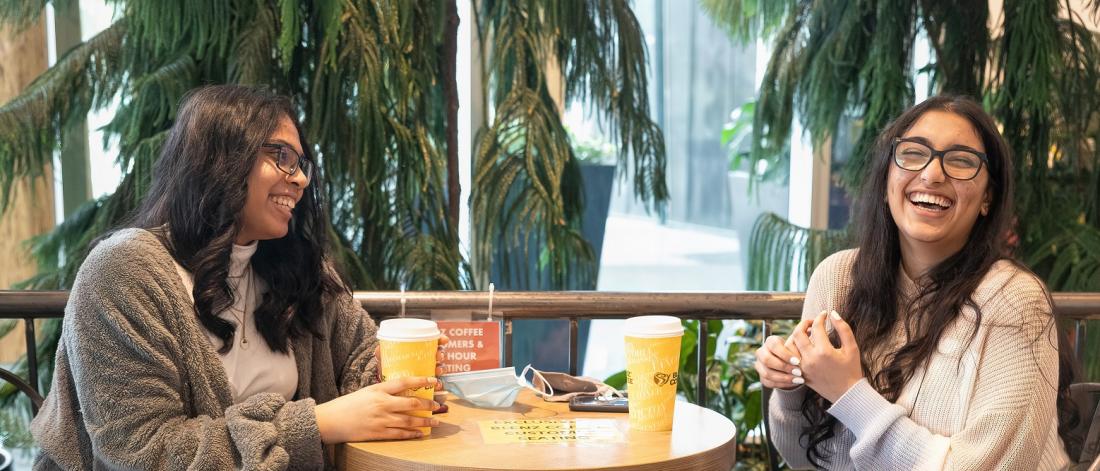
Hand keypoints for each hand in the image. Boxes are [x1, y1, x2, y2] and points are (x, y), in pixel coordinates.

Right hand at [315, 376, 439, 442]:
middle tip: (438, 405)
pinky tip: (421, 433)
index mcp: (379, 389)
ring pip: (409, 421)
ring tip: (436, 421)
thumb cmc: (348, 404)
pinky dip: (413, 434)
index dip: (422, 381)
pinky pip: (400, 434)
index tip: (435, 380)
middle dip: (428, 404)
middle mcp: (382, 403)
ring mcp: (381, 419)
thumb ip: (384, 390)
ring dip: (425, 421)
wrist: (331, 420)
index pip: (405, 382)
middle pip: (412, 403)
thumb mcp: (367, 391)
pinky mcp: (378, 433)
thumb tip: (402, 388)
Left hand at [377, 334, 448, 401]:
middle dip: (441, 354)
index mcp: (418, 351)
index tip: (444, 340)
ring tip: (438, 371)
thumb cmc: (388, 370)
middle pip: (438, 355)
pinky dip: (438, 386)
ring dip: (441, 369)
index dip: (440, 340)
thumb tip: (378, 349)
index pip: (432, 343)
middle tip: (439, 356)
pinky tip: (437, 386)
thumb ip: (381, 354)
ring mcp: (427, 373)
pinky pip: (436, 386)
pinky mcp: (427, 387)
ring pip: (439, 369)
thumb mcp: (385, 360)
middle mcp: (425, 361)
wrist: (386, 388)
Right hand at [754, 318, 812, 389]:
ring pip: (767, 373)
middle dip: (784, 367)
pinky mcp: (762, 377)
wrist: (791, 365)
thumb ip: (803, 336)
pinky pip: (768, 382)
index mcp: (770, 341)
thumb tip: (812, 326)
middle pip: (767, 359)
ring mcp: (759, 365)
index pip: (773, 345)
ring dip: (784, 377)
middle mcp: (762, 352)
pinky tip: (794, 384)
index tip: (798, 360)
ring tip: (799, 380)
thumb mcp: (800, 343)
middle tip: (799, 372)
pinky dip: (781, 384)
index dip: (785, 353)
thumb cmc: (799, 351)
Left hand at [790, 310, 862, 402]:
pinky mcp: (801, 374)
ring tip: (807, 333)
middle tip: (812, 321)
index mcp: (824, 351)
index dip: (821, 317)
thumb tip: (833, 313)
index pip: (817, 327)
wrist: (847, 394)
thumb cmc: (852, 370)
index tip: (825, 314)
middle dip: (804, 323)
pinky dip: (795, 348)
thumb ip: (843, 329)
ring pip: (791, 345)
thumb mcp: (852, 348)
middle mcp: (811, 359)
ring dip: (797, 336)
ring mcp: (804, 368)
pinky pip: (791, 358)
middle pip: (798, 333)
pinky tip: (805, 345)